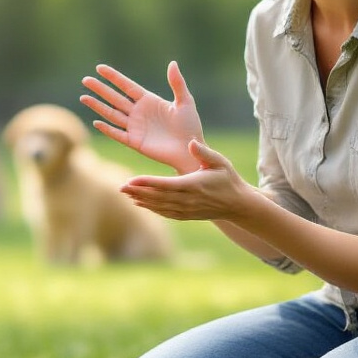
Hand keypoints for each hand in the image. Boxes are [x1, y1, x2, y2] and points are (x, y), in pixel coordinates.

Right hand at [80, 61, 204, 173]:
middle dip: (100, 89)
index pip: (126, 86)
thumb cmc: (190, 127)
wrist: (191, 150)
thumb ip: (177, 83)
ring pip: (112, 114)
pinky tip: (96, 121)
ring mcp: (135, 127)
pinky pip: (118, 134)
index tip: (99, 68)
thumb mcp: (185, 102)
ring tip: (83, 97)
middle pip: (115, 98)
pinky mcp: (135, 142)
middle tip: (85, 80)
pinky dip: (107, 128)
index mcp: (148, 101)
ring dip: (98, 106)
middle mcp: (138, 112)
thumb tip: (172, 63)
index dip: (113, 77)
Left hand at [120, 138, 255, 221]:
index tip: (131, 180)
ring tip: (125, 194)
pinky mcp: (186, 215)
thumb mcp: (220, 162)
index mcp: (193, 185)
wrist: (238, 204)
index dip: (146, 183)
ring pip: (159, 206)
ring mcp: (186, 210)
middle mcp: (187, 200)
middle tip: (120, 187)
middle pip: (157, 197)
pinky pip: (165, 213)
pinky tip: (139, 203)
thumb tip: (190, 142)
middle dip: (138, 192)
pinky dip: (151, 208)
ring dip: (141, 200)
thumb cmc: (228, 179)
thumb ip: (204, 152)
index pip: (165, 185)